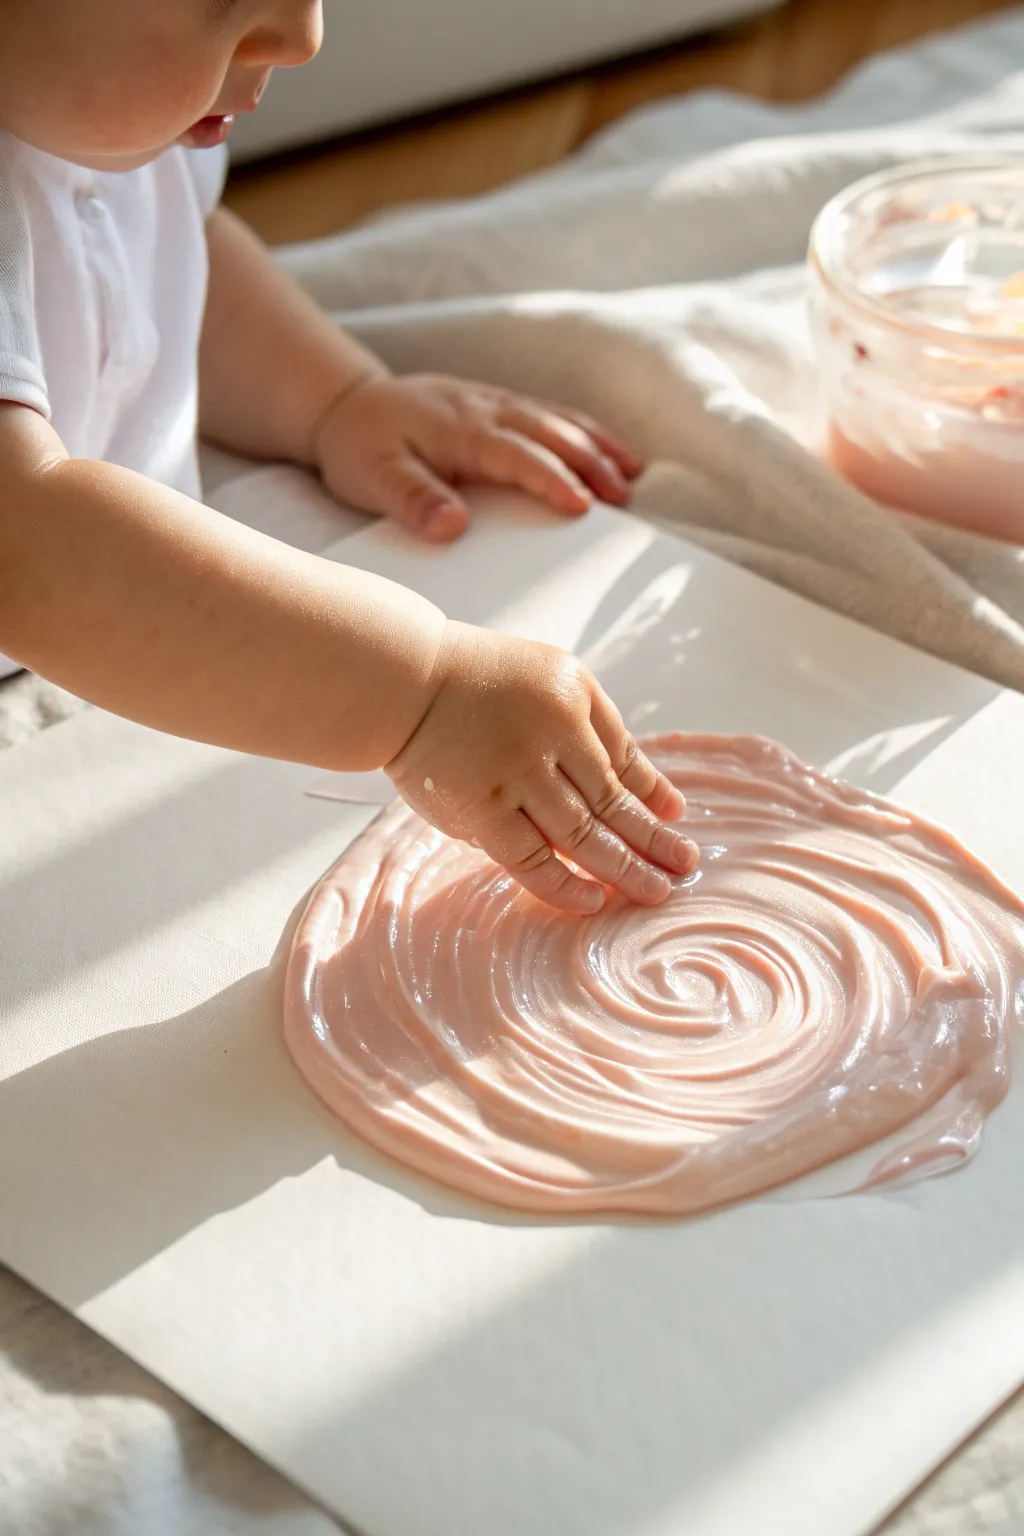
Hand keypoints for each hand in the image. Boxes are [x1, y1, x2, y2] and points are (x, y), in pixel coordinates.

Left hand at [312, 373, 642, 541]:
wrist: (346, 403)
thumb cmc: (360, 446)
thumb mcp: (372, 477)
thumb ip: (412, 499)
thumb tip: (454, 527)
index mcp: (460, 430)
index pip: (516, 455)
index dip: (551, 479)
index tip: (583, 506)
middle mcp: (484, 410)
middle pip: (549, 432)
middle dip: (591, 461)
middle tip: (624, 496)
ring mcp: (494, 403)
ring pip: (556, 417)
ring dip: (597, 443)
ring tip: (632, 473)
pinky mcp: (498, 404)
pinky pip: (549, 412)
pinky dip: (583, 429)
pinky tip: (608, 449)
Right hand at [386, 622, 698, 911]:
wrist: (402, 682)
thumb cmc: (473, 680)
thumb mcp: (546, 675)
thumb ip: (589, 722)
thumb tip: (638, 784)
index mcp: (573, 697)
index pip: (624, 756)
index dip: (652, 792)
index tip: (675, 818)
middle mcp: (552, 736)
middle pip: (613, 800)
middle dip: (653, 838)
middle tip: (684, 867)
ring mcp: (517, 776)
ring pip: (583, 835)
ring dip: (623, 867)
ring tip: (654, 891)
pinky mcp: (481, 810)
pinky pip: (532, 859)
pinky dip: (564, 883)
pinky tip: (593, 900)